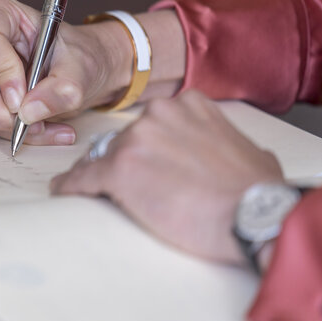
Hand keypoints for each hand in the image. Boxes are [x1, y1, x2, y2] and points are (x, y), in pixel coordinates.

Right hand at [0, 0, 135, 144]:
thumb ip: (63, 89)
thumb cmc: (72, 55)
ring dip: (6, 125)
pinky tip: (33, 126)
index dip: (3, 74)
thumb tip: (31, 111)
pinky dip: (5, 130)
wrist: (72, 67)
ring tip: (42, 124)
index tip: (26, 95)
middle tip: (32, 122)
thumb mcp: (80, 69)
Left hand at [51, 90, 284, 263]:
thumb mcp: (244, 147)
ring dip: (101, 177)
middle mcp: (156, 115)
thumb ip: (217, 139)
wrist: (255, 216)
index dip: (143, 148)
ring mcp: (135, 140)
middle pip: (123, 140)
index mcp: (186, 105)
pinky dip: (71, 186)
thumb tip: (217, 152)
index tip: (142, 164)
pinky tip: (64, 191)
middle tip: (135, 189)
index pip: (149, 125)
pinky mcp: (118, 170)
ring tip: (108, 198)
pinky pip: (83, 178)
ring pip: (102, 159)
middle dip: (125, 164)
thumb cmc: (257, 190)